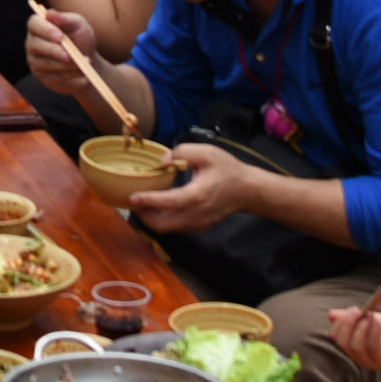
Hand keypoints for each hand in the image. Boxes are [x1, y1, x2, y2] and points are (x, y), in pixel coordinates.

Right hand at [24, 5, 109, 105]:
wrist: (88, 62)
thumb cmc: (81, 38)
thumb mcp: (78, 25)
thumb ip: (65, 19)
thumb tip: (49, 13)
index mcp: (39, 26)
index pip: (34, 24)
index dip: (45, 30)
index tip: (60, 36)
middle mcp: (32, 44)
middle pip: (36, 46)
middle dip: (55, 52)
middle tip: (71, 56)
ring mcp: (35, 62)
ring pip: (47, 65)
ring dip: (68, 66)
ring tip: (86, 65)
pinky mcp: (43, 79)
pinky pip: (55, 79)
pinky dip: (71, 78)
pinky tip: (83, 77)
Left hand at [128, 144, 251, 234]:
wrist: (248, 190)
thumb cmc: (228, 170)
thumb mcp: (207, 153)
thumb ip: (183, 152)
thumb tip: (163, 161)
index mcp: (198, 196)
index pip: (168, 203)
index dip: (149, 201)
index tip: (132, 197)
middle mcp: (197, 214)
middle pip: (163, 224)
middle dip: (144, 215)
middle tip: (133, 202)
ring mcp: (198, 224)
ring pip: (168, 229)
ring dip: (152, 219)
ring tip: (142, 204)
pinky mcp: (200, 227)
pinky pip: (176, 228)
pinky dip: (163, 221)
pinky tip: (159, 207)